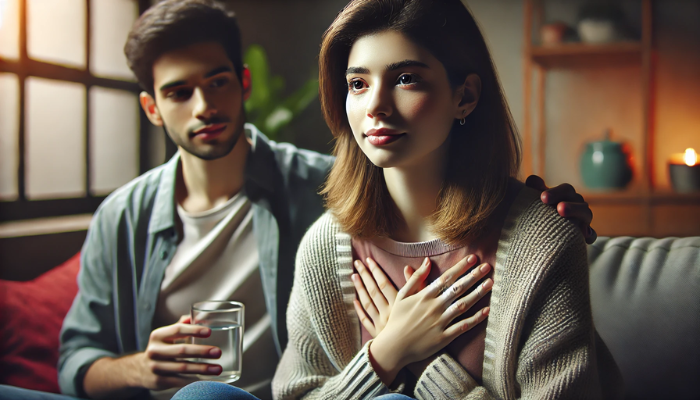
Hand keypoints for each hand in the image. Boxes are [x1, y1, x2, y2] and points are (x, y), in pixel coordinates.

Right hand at [136, 315, 223, 389]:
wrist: (139, 370)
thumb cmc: (160, 348)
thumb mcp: (166, 335)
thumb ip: (181, 325)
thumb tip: (197, 315)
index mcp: (158, 336)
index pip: (177, 330)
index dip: (194, 330)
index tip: (209, 332)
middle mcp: (155, 350)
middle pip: (182, 350)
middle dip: (202, 351)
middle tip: (218, 352)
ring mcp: (155, 367)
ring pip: (183, 367)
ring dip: (202, 368)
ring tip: (217, 368)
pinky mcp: (158, 381)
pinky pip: (179, 380)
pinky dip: (194, 380)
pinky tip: (206, 380)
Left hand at [352, 258, 424, 337]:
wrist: (421, 356)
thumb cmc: (425, 329)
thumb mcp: (423, 304)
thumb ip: (418, 285)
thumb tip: (410, 266)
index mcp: (399, 304)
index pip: (384, 283)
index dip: (375, 271)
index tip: (368, 259)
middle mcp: (388, 312)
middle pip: (373, 290)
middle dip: (365, 275)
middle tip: (356, 263)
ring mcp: (381, 323)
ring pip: (367, 303)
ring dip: (360, 289)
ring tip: (354, 276)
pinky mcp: (378, 334)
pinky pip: (366, 320)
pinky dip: (359, 310)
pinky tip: (354, 301)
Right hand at [369, 256, 491, 384]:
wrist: (393, 347)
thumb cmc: (397, 320)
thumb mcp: (401, 296)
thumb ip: (415, 278)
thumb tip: (427, 260)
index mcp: (424, 296)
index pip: (446, 278)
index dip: (461, 267)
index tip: (473, 258)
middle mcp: (434, 307)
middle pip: (457, 289)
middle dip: (473, 276)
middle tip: (487, 267)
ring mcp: (440, 322)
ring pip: (462, 305)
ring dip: (477, 294)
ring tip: (490, 283)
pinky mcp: (444, 337)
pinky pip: (462, 327)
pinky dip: (475, 319)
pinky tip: (486, 311)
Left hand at [525, 175, 596, 243]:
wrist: (546, 230)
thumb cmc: (542, 210)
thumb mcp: (537, 200)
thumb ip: (534, 189)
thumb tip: (532, 180)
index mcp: (567, 194)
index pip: (565, 190)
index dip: (556, 192)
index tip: (543, 197)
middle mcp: (577, 204)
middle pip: (578, 200)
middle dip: (569, 204)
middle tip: (559, 208)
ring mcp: (583, 219)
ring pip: (586, 214)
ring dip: (578, 215)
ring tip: (568, 219)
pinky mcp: (586, 233)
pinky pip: (592, 234)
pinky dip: (590, 234)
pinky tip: (585, 236)